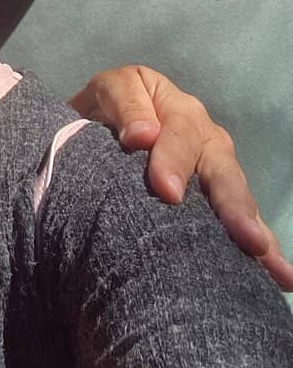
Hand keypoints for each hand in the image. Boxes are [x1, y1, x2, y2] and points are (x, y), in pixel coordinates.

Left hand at [69, 64, 292, 290]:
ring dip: (248, 220)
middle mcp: (196, 127)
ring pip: (232, 186)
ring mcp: (210, 159)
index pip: (174, 128)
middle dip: (226, 198)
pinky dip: (260, 242)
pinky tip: (277, 272)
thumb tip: (143, 135)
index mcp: (165, 99)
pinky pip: (241, 214)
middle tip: (238, 233)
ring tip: (261, 252)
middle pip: (214, 159)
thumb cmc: (97, 112)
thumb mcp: (102, 95)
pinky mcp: (217, 191)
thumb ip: (122, 106)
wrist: (93, 128)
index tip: (166, 190)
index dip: (172, 157)